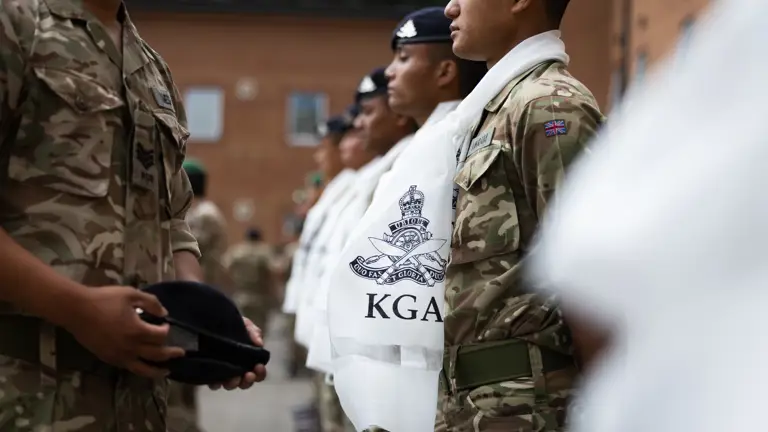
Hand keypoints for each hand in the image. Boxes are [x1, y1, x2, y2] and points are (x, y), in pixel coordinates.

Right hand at [63, 286, 184, 378]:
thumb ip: (151, 302)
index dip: (166, 330)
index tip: (165, 324)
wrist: (76, 310)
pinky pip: (129, 367)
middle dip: (171, 354)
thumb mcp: (131, 294)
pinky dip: (140, 369)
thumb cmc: (104, 299)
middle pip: (157, 354)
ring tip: (167, 371)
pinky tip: (144, 367)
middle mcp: (131, 347)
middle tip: (181, 354)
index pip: (160, 336)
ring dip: (157, 370)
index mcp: (137, 330)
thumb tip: (164, 313)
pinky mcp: (109, 359)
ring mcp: (119, 355)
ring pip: (143, 369)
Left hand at [209, 317, 266, 389]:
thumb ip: (254, 332)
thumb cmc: (232, 325)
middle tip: (249, 374)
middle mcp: (237, 369)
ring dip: (234, 384)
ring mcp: (223, 372)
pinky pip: (213, 383)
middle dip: (248, 381)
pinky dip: (216, 384)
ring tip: (234, 378)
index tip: (259, 366)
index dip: (260, 373)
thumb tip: (260, 343)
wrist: (212, 321)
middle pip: (245, 383)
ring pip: (230, 385)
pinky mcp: (210, 372)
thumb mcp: (245, 325)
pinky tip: (217, 381)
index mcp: (248, 361)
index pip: (257, 373)